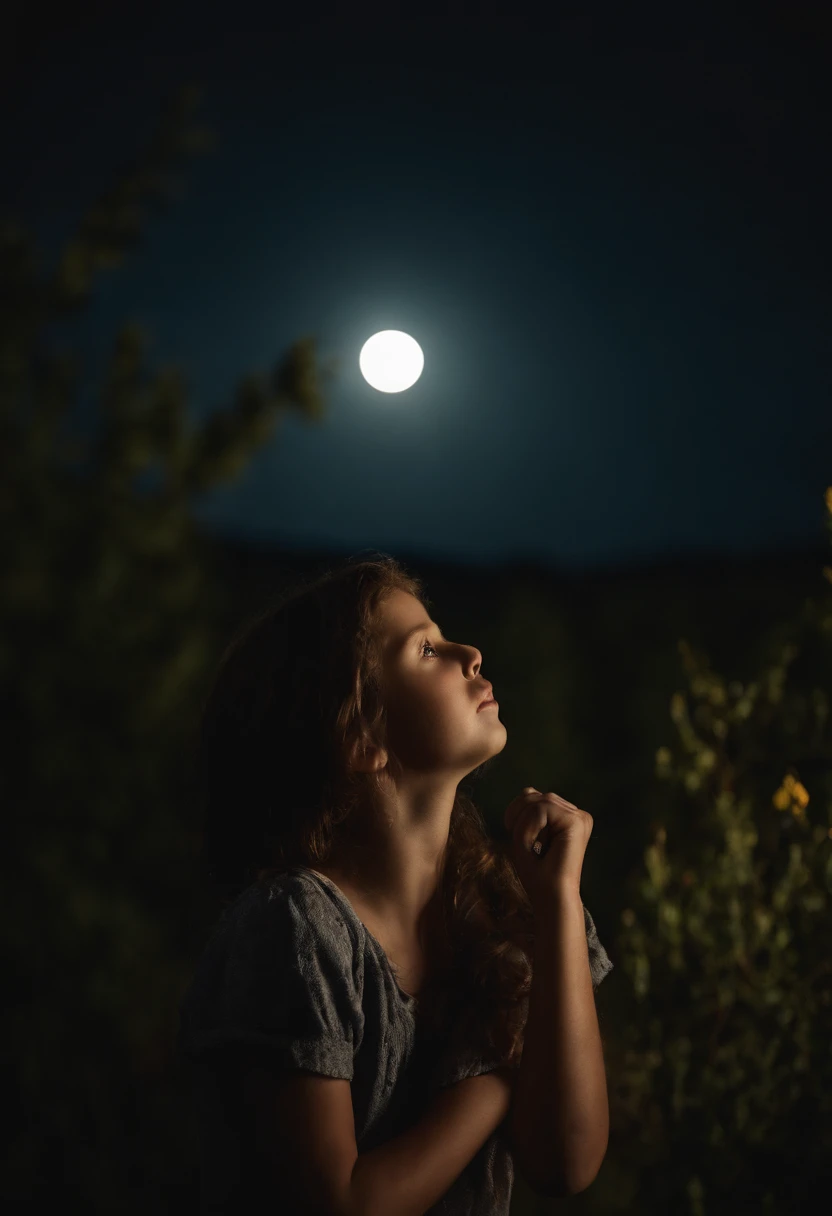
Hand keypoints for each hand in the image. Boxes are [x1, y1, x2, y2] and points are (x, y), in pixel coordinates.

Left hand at [503, 786, 592, 911]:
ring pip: (534, 800)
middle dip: (518, 820)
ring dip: (524, 827)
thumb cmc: (537, 872)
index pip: (530, 796)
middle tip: (531, 848)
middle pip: (530, 794)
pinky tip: (540, 845)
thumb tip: (530, 790)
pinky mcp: (578, 820)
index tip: (526, 844)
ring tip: (537, 848)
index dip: (515, 817)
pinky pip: (540, 808)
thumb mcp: (524, 833)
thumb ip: (526, 809)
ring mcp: (579, 815)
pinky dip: (530, 828)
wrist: (552, 897)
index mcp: (565, 816)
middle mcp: (575, 813)